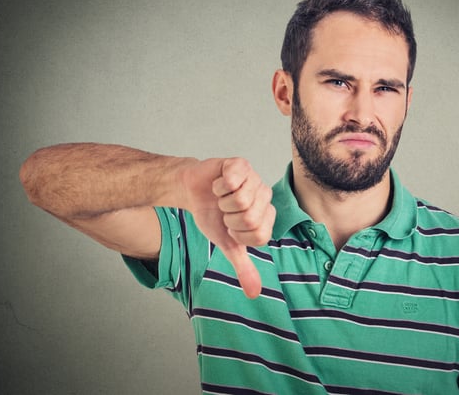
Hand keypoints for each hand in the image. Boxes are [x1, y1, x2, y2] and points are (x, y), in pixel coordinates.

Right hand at [182, 157, 274, 297]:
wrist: (192, 193)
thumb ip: (243, 267)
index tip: (230, 228)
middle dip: (228, 218)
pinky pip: (232, 180)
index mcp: (266, 216)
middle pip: (250, 217)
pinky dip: (218, 186)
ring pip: (241, 199)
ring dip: (222, 201)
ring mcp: (254, 178)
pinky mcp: (240, 164)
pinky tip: (218, 184)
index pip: (260, 235)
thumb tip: (254, 293)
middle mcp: (264, 196)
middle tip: (224, 211)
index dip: (238, 235)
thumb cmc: (212, 216)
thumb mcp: (227, 244)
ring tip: (221, 198)